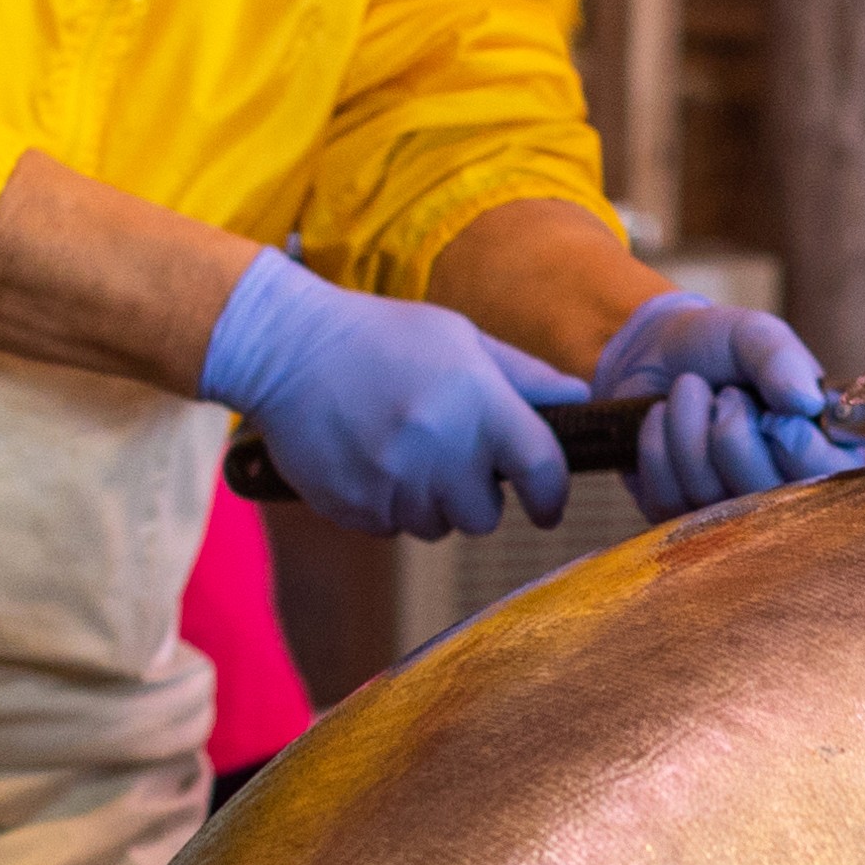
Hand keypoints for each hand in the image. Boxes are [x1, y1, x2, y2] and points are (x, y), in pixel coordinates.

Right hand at [197, 252, 584, 540]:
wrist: (285, 349)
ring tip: (403, 451)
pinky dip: (388, 504)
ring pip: (436, 526)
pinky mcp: (354, 507)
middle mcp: (439, 449)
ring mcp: (393, 483)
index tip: (547, 506)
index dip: (552, 495)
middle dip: (477, 497)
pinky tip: (370, 459)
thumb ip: (524, 376)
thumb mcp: (459, 337)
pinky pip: (391, 528)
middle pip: (486, 517)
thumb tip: (580, 402)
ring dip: (430, 502)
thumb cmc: (381, 336)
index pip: (542, 470)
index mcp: (477, 403)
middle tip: (452, 460)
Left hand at [588, 289, 864, 514]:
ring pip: (711, 497)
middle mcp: (780, 492)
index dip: (798, 448)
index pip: (829, 479)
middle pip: (768, 498)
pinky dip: (657, 445)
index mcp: (822, 449)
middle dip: (734, 433)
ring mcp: (727, 515)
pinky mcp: (677, 521)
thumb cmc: (718, 348)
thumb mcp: (753, 335)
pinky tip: (661, 417)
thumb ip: (782, 359)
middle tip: (727, 393)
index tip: (770, 412)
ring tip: (689, 390)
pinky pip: (666, 500)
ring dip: (688, 428)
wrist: (652, 355)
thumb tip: (806, 402)